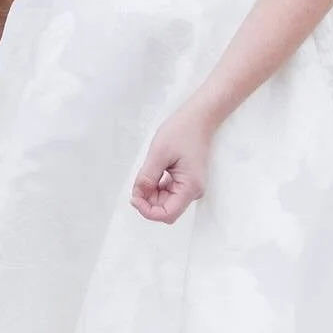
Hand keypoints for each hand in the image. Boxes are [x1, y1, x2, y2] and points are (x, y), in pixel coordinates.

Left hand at [130, 105, 216, 224]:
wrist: (199, 118)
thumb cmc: (181, 131)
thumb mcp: (158, 154)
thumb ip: (147, 178)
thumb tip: (137, 196)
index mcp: (190, 187)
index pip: (167, 214)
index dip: (148, 211)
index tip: (134, 198)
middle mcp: (193, 191)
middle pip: (166, 209)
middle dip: (148, 201)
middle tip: (137, 183)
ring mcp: (191, 187)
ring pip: (166, 201)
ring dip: (151, 193)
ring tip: (146, 173)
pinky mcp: (187, 181)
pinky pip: (169, 192)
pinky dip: (157, 187)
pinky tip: (153, 173)